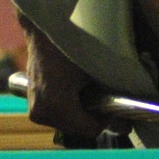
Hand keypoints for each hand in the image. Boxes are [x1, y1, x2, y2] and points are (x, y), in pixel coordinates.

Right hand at [17, 16, 107, 146]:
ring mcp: (34, 109)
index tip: (115, 106)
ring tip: (90, 93)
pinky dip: (70, 108)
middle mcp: (41, 112)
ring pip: (68, 123)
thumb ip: (113, 98)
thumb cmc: (74, 45)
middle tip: (104, 98)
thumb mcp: (99, 71)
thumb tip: (126, 125)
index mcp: (57, 106)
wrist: (45, 28)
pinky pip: (57, 114)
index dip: (107, 120)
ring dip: (82, 113)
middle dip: (93, 117)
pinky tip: (76, 92)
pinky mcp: (32, 103)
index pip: (91, 129)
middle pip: (78, 129)